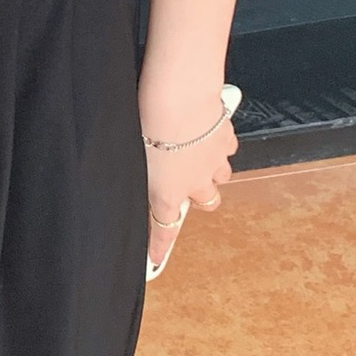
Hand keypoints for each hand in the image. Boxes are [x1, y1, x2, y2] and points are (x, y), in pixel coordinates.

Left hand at [138, 79, 237, 276]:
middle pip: (206, 202)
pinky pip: (226, 147)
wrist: (178, 95)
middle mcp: (195, 184)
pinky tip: (205, 126)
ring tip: (194, 147)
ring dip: (209, 168)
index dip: (159, 248)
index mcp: (165, 193)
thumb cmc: (147, 120)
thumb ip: (136, 167)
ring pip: (220, 176)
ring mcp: (214, 162)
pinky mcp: (225, 138)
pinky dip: (218, 142)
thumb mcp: (128, 149)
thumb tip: (131, 165)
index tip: (154, 261)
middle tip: (182, 176)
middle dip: (197, 193)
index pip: (163, 229)